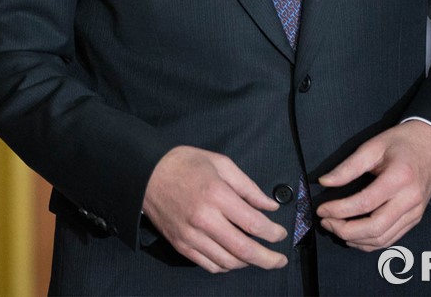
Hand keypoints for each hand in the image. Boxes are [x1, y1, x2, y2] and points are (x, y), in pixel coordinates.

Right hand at [143, 146, 287, 273]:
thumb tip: (270, 207)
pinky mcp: (181, 246)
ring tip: (258, 257)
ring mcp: (191, 236)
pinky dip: (225, 266)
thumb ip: (248, 187)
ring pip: (227, 262)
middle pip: (243, 250)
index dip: (272, 232)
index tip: (281, 233)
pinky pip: (209, 265)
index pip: (253, 223)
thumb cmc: (187, 164)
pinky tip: (234, 258)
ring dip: (247, 263)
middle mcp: (205, 220)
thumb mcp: (222, 164)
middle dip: (267, 259)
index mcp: (217, 195)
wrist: (148, 174)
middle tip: (280, 260)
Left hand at [316, 122, 430, 250]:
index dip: (339, 209)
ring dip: (355, 240)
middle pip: (374, 228)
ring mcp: (415, 213)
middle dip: (345, 230)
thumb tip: (324, 182)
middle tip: (326, 223)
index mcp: (399, 178)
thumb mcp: (373, 146)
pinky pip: (391, 239)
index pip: (364, 203)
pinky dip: (370, 243)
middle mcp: (409, 200)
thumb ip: (348, 166)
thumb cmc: (401, 142)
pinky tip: (354, 237)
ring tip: (336, 229)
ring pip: (382, 239)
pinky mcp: (415, 219)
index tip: (321, 209)